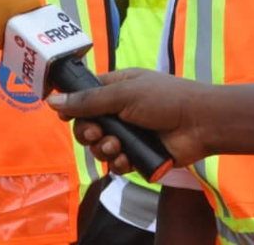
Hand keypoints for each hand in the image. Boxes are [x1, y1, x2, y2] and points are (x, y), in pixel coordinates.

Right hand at [47, 69, 210, 170]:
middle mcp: (121, 112)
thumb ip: (88, 101)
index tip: (64, 116)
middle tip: (98, 133)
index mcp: (117, 89)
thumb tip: (52, 101)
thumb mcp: (123, 93)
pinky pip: (117, 165)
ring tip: (118, 146)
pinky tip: (127, 158)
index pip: (85, 97)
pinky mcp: (138, 157)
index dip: (73, 108)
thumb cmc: (165, 99)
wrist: (201, 123)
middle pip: (88, 126)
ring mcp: (130, 135)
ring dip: (104, 149)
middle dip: (88, 133)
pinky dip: (119, 163)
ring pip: (100, 148)